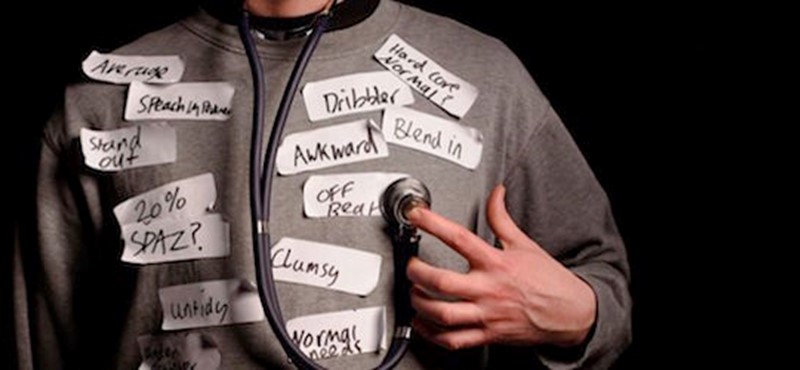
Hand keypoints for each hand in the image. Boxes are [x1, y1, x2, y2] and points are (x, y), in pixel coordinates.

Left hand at [405, 185, 596, 349]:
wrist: (571, 314)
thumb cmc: (548, 280)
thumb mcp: (524, 244)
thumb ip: (502, 218)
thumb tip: (496, 193)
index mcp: (496, 263)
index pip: (459, 238)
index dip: (433, 223)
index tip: (416, 216)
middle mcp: (489, 289)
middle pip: (442, 282)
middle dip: (417, 272)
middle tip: (410, 265)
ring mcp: (487, 315)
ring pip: (443, 314)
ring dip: (420, 303)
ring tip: (413, 293)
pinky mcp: (488, 335)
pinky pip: (453, 339)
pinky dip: (431, 333)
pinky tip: (423, 322)